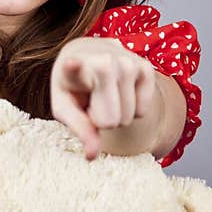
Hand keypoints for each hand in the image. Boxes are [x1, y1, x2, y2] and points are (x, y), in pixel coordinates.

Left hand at [50, 37, 157, 160]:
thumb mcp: (65, 109)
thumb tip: (92, 155)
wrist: (89, 57)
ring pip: (128, 117)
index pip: (75, 67)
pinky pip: (143, 111)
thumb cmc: (73, 87)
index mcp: (72, 66)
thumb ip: (79, 130)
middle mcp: (103, 59)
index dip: (73, 67)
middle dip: (102, 120)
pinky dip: (133, 110)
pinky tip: (120, 92)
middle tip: (92, 102)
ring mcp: (127, 62)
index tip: (71, 63)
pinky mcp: (146, 67)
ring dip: (117, 114)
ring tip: (104, 95)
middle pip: (111, 121)